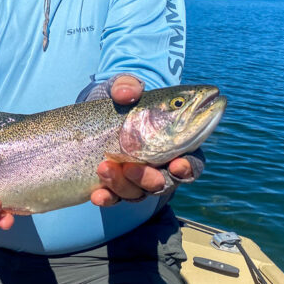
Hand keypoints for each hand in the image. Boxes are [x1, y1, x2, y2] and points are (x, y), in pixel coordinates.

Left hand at [90, 75, 193, 205]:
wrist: (91, 117)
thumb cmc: (118, 101)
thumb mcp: (120, 88)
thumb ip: (126, 84)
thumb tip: (129, 92)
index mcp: (174, 141)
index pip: (192, 161)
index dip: (188, 167)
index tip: (177, 164)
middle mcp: (160, 165)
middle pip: (166, 183)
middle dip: (150, 178)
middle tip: (131, 167)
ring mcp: (138, 178)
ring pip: (139, 192)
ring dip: (123, 183)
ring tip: (104, 167)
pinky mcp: (116, 187)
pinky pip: (115, 199)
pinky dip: (107, 198)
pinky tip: (97, 195)